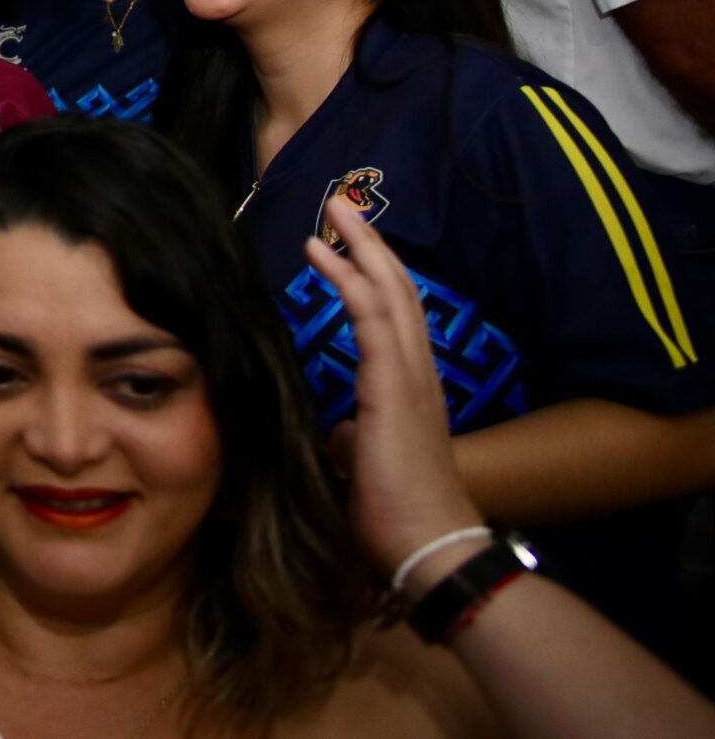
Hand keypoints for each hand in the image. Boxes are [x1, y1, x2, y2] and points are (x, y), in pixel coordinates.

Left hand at [303, 200, 480, 582]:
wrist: (428, 548)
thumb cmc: (395, 516)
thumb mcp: (362, 465)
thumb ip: (352, 440)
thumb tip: (336, 434)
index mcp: (410, 388)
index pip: (393, 315)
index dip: (373, 274)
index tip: (344, 243)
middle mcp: (418, 372)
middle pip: (397, 289)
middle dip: (369, 243)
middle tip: (341, 203)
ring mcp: (411, 377)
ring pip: (389, 292)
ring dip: (360, 246)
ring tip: (334, 208)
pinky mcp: (394, 388)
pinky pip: (373, 318)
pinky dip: (350, 279)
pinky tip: (324, 252)